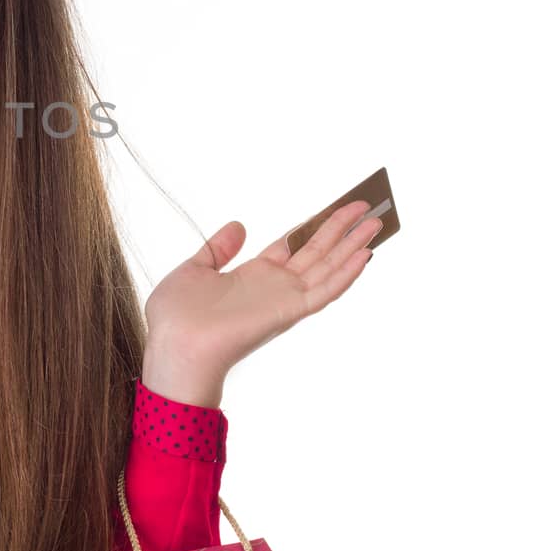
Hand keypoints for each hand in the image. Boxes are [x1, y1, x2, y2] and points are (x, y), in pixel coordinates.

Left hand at [141, 201, 381, 405]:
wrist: (173, 346)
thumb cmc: (176, 317)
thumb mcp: (194, 269)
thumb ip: (218, 249)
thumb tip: (238, 226)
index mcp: (253, 275)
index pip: (293, 244)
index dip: (314, 225)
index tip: (335, 207)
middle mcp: (274, 286)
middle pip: (316, 250)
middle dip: (341, 227)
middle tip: (367, 204)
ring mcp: (283, 298)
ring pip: (327, 266)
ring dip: (353, 244)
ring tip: (377, 221)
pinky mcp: (288, 311)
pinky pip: (324, 291)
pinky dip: (346, 273)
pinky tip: (365, 254)